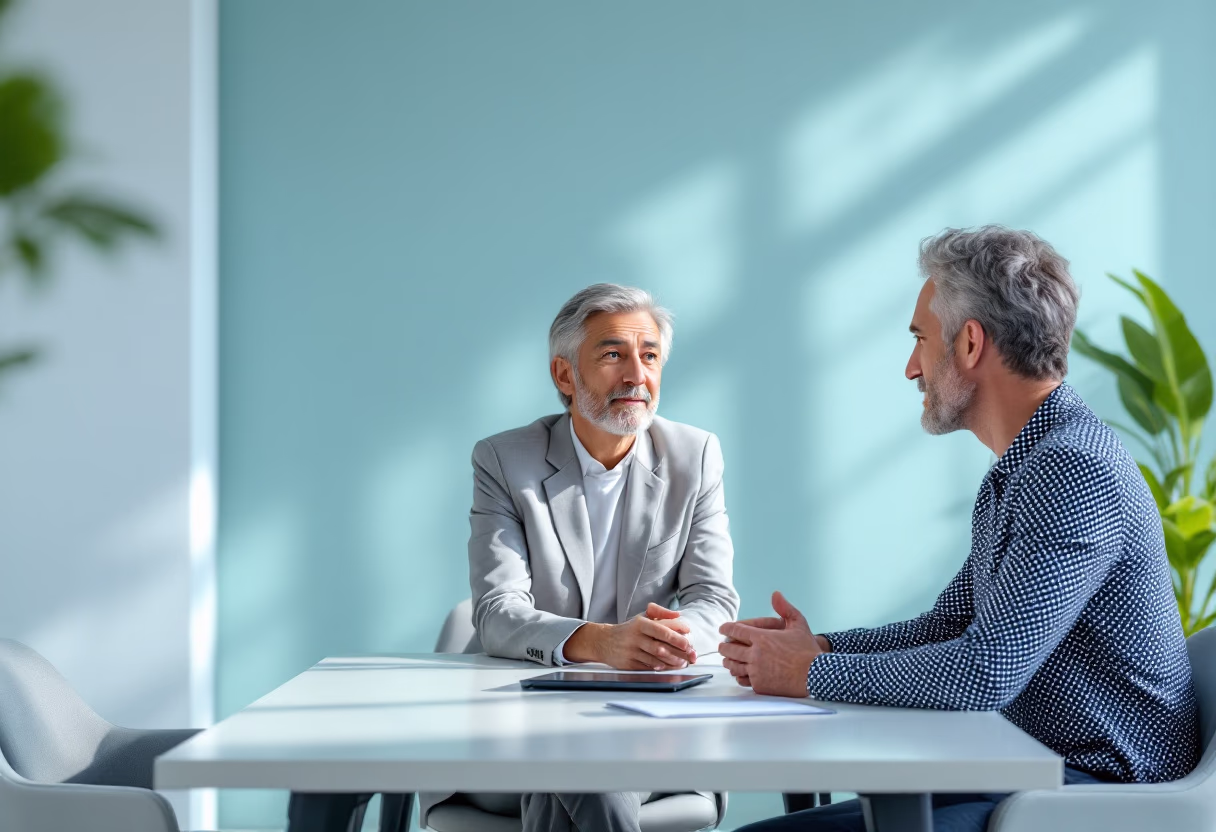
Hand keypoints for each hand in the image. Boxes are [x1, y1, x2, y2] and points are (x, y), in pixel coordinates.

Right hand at [564, 603, 696, 669]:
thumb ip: (661, 613)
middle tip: (690, 655)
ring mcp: (631, 651)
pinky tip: (667, 667)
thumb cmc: (628, 629)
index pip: (662, 630)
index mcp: (640, 624)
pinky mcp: (628, 664)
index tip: (688, 641)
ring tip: (682, 662)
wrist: (603, 641)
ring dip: (671, 662)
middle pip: (661, 646)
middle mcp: (635, 637)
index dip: (677, 636)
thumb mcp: (643, 617)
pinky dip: (659, 667)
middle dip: (678, 652)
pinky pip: (647, 667)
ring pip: (655, 658)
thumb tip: (678, 614)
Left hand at [718, 591, 825, 697]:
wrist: (815, 675)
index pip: (736, 631)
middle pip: (730, 650)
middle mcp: (755, 654)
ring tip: (726, 660)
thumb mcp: (798, 623)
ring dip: (728, 662)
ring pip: (733, 666)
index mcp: (762, 638)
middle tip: (722, 646)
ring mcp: (756, 671)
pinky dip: (738, 676)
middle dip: (723, 647)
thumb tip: (775, 594)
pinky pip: (742, 680)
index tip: (723, 629)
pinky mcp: (759, 684)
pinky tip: (738, 674)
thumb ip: (784, 608)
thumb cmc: (807, 650)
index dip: (726, 629)